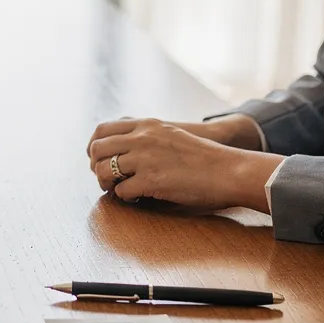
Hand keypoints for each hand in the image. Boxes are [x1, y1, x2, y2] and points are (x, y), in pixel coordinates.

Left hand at [86, 117, 281, 211]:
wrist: (229, 170)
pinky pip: (122, 191)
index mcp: (146, 125)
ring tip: (118, 189)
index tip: (98, 160)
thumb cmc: (203, 157)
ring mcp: (145, 159)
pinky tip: (137, 197)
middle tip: (107, 179)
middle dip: (97, 167)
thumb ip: (147, 136)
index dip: (94, 147)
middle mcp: (142, 138)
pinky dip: (125, 197)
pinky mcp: (151, 181)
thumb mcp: (171, 134)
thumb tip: (123, 150)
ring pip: (104, 171)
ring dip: (106, 183)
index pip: (102, 130)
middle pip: (97, 150)